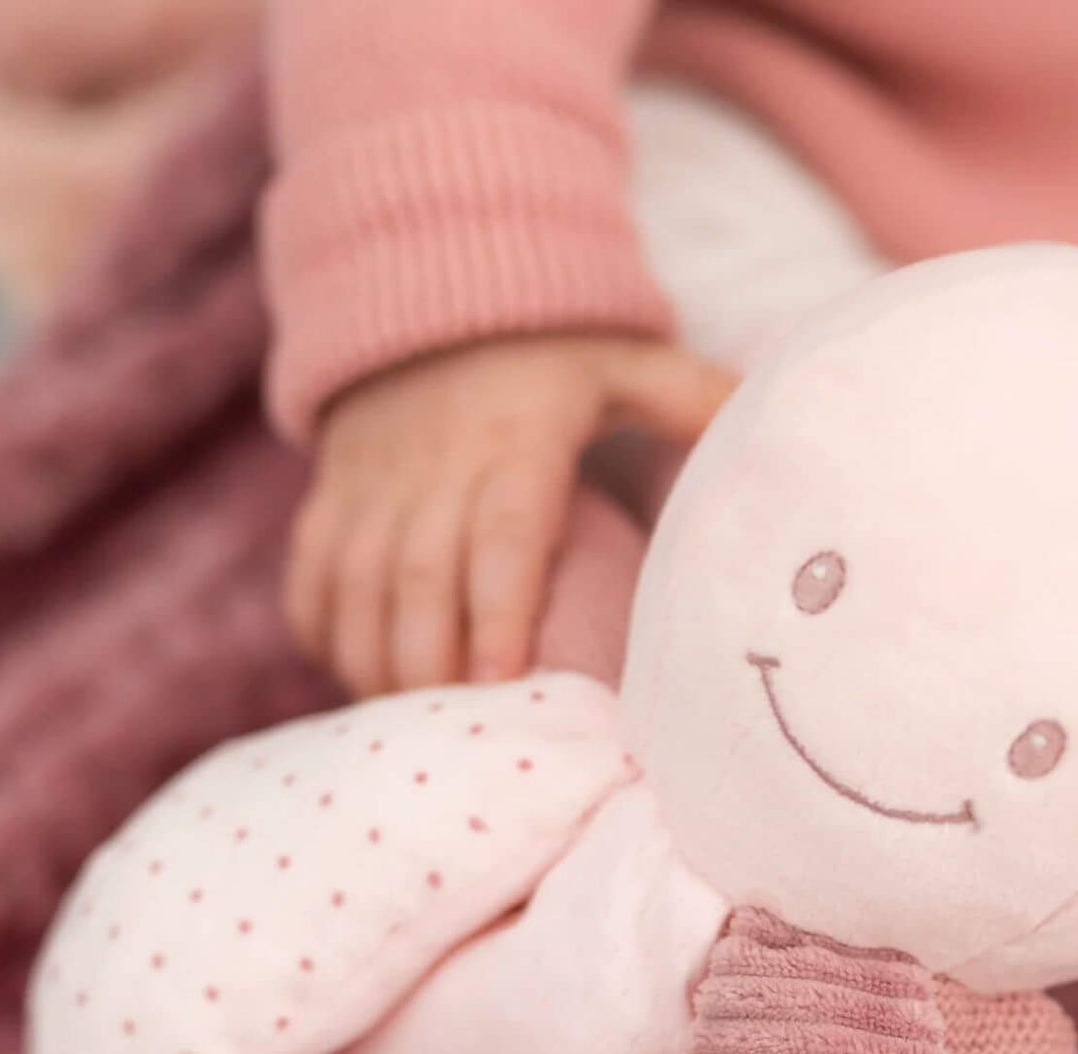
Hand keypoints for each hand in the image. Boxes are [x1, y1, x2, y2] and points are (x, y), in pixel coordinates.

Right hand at [285, 332, 734, 695]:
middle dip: (429, 661)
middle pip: (420, 576)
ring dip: (374, 660)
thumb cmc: (552, 356)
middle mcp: (434, 466)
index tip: (499, 679)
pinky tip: (350, 680)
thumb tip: (766, 424)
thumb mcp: (628, 362)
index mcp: (515, 440)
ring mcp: (373, 483)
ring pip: (357, 584)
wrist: (432, 296)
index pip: (503, 533)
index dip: (498, 608)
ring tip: (406, 728)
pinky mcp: (331, 496)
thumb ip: (692, 398)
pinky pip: (311, 572)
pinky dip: (321, 630)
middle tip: (455, 733)